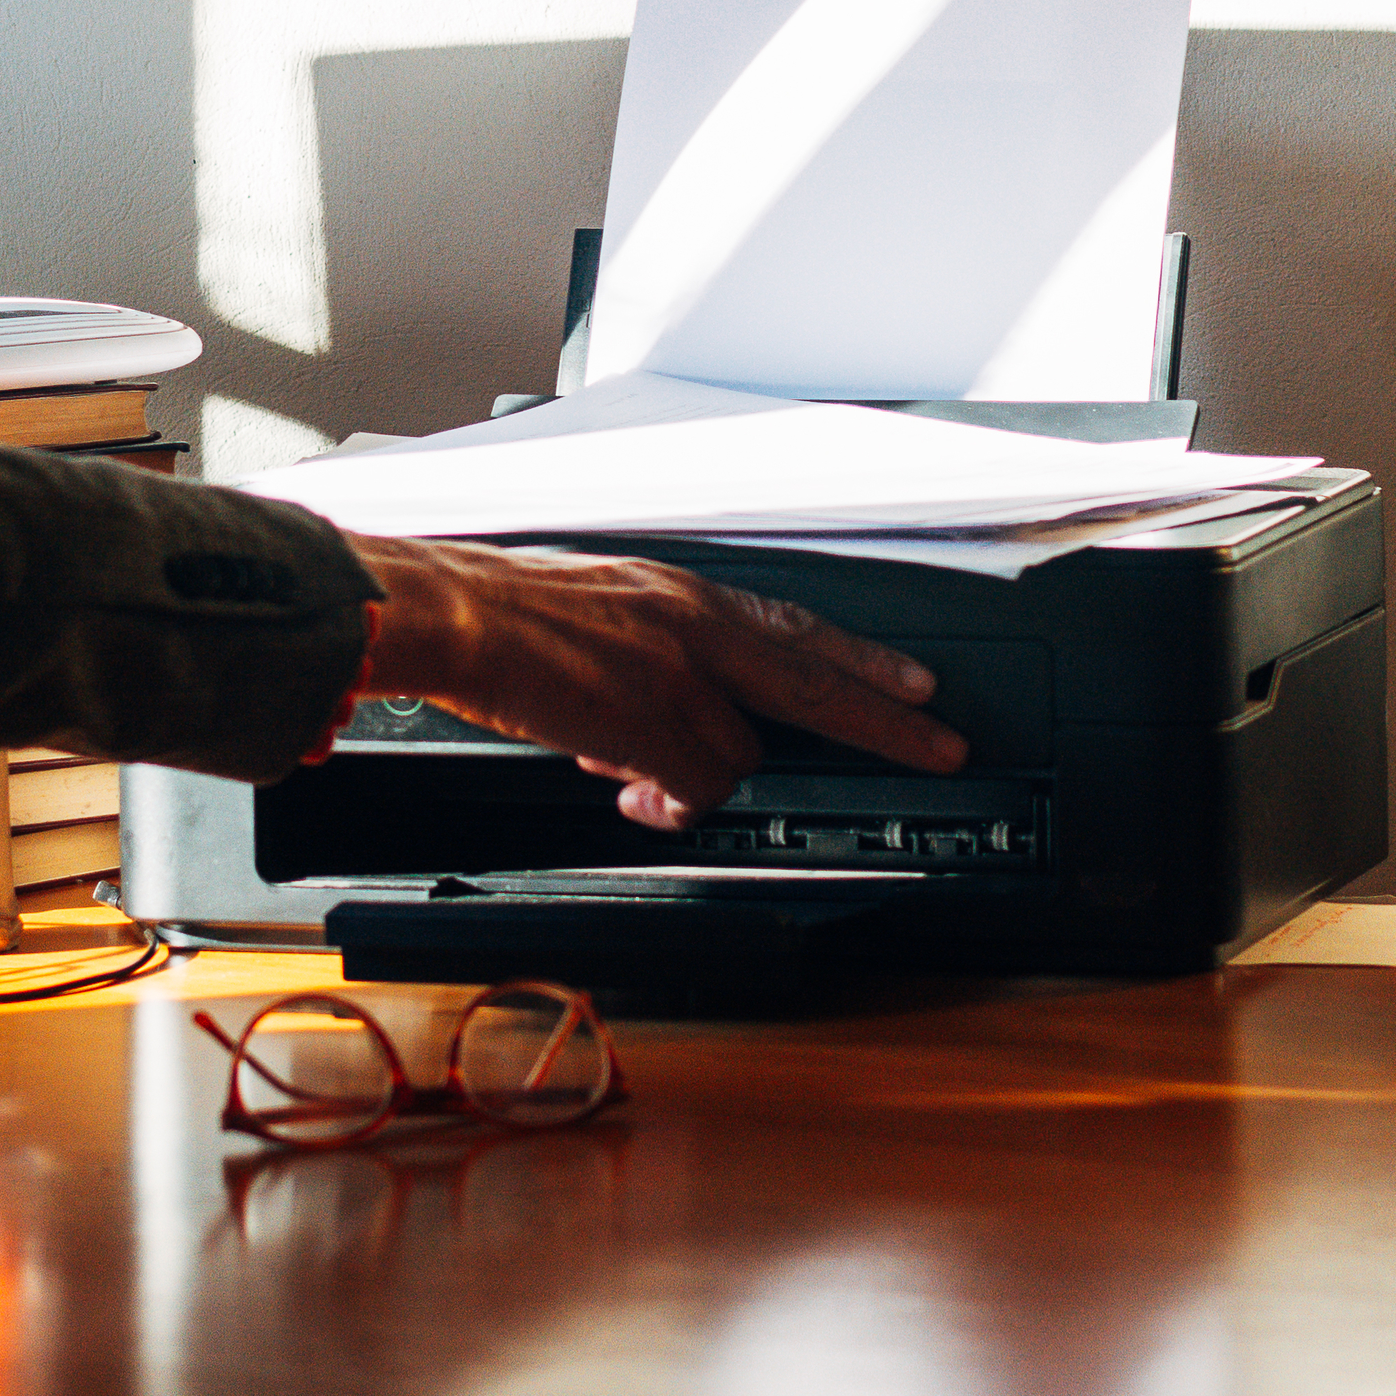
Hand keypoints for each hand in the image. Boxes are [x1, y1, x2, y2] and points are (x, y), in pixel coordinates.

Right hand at [350, 536, 964, 830]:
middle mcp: (694, 627)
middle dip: (889, 720)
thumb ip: (654, 652)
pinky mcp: (648, 724)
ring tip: (636, 776)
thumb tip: (663, 720)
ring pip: (736, 753)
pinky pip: (690, 788)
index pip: (798, 625)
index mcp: (685, 593)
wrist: (453, 615)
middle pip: (819, 679)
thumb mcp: (604, 607)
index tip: (914, 681)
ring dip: (695, 777)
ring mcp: (677, 676)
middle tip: (942, 746)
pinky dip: (663, 801)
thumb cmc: (505, 612)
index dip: (862, 658)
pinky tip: (626, 792)